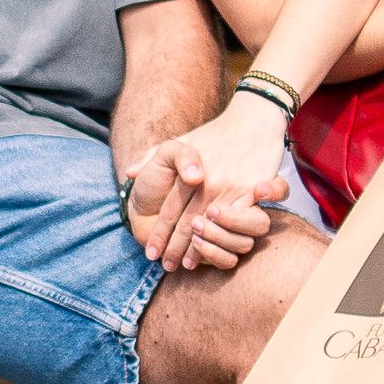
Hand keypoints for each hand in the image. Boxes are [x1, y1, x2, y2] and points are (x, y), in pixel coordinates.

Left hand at [130, 91, 292, 270]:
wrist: (252, 118)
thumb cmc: (215, 131)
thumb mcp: (180, 139)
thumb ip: (152, 155)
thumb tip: (130, 172)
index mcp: (187, 173)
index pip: (170, 210)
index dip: (159, 233)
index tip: (150, 252)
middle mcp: (208, 182)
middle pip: (188, 224)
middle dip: (175, 248)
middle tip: (166, 266)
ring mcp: (231, 188)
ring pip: (211, 228)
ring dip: (199, 250)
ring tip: (188, 264)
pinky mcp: (253, 192)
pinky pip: (238, 224)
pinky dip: (225, 239)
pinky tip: (216, 252)